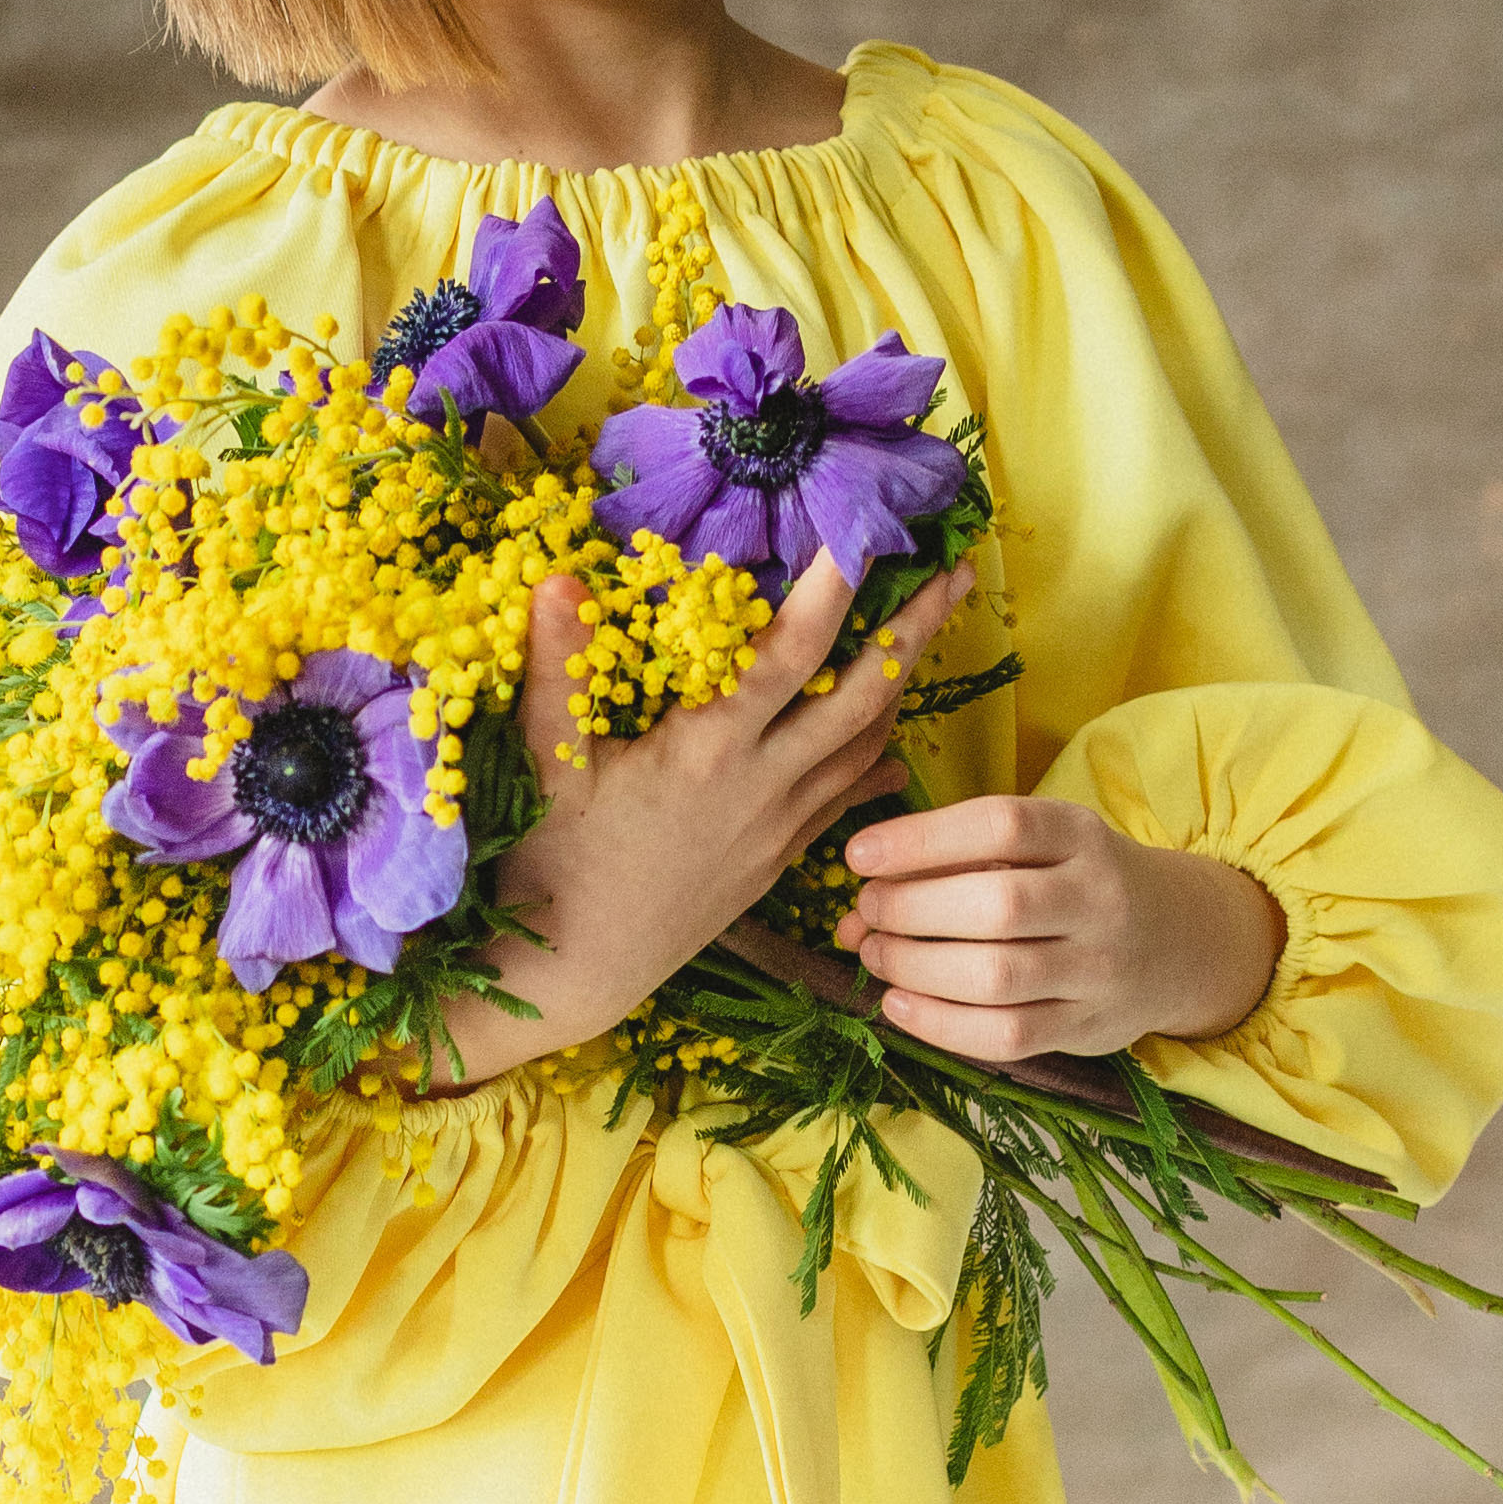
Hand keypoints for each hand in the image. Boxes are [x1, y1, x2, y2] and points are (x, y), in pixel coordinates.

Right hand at [423, 550, 974, 1087]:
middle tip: (956, 572)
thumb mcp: (546, 762)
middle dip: (913, 630)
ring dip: (903, 685)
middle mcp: (762, 782)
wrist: (580, 971)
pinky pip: (847, 799)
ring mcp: (779, 824)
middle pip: (861, 695)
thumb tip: (556, 578)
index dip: (831, 592)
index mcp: (709, 749)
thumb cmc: (553, 862)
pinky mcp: (778, 858)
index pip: (788, 654)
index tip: (866, 533)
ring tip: (931, 632)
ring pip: (865, 745)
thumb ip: (557, 669)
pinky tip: (894, 748)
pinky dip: (876, 762)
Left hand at [833, 793, 1285, 1061]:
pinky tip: (898, 1005)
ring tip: (875, 954)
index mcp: (1081, 834)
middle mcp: (1098, 898)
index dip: (920, 840)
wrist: (1178, 940)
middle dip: (912, 909)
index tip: (858, 855)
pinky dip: (941, 1025)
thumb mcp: (1038, 845)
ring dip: (917, 968)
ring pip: (999, 977)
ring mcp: (1098, 970)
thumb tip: (854, 907)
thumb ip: (954, 861)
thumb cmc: (1075, 879)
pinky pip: (1007, 1036)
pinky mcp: (1087, 1029)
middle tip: (867, 910)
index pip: (1000, 826)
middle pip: (997, 905)